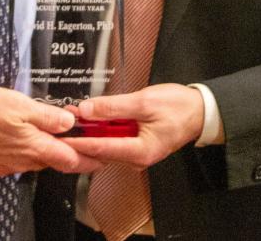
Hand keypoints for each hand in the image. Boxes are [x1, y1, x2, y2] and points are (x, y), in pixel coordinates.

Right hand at [0, 86, 102, 175]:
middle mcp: (23, 160)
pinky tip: (27, 140)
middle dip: (76, 155)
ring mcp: (8, 163)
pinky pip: (20, 159)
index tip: (104, 153)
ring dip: (53, 152)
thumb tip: (68, 121)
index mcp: (34, 146)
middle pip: (57, 162)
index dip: (91, 156)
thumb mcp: (16, 103)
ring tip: (62, 140)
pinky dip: (31, 151)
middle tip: (90, 148)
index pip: (72, 159)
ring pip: (39, 160)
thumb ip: (45, 115)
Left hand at [62, 84, 204, 169]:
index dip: (78, 142)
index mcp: (140, 151)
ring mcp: (136, 151)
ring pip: (106, 143)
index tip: (61, 137)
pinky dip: (103, 128)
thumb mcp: (144, 102)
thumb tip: (88, 110)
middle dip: (81, 134)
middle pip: (101, 148)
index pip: (100, 149)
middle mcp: (136, 157)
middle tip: (64, 120)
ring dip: (91, 130)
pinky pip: (114, 138)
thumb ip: (114, 107)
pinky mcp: (136, 143)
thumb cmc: (179, 107)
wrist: (200, 110)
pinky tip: (93, 116)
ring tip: (75, 114)